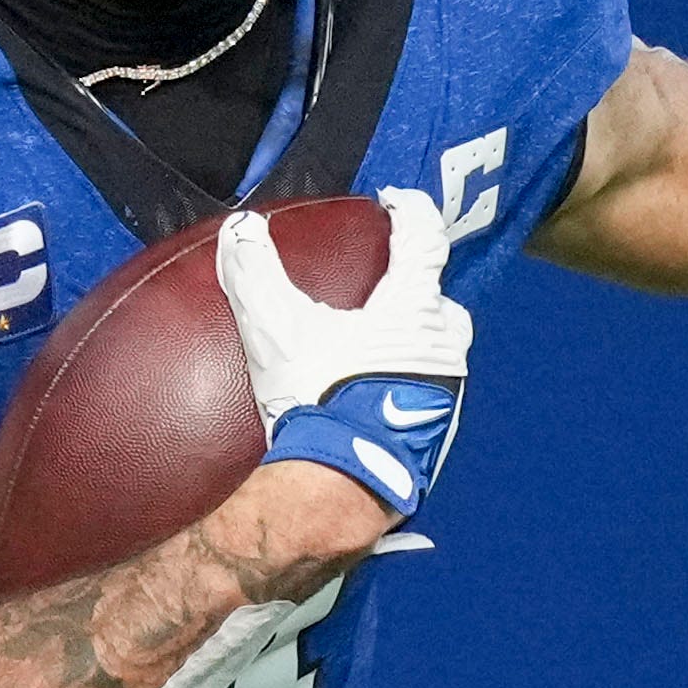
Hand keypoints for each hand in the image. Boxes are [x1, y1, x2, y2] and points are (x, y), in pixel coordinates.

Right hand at [217, 185, 472, 522]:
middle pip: (440, 303)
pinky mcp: (436, 436)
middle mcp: (442, 348)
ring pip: (438, 353)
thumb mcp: (276, 329)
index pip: (425, 240)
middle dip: (418, 290)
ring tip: (372, 348)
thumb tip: (241, 230)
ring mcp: (446, 395)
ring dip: (412, 344)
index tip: (397, 201)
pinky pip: (426, 396)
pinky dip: (403, 387)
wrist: (345, 485)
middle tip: (386, 289)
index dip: (412, 212)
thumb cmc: (320, 398)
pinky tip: (372, 398)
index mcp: (412, 310)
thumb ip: (254, 273)